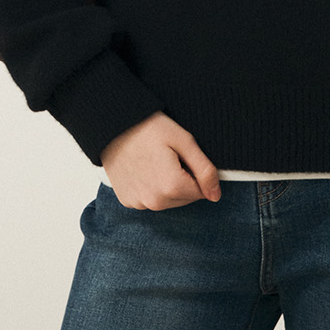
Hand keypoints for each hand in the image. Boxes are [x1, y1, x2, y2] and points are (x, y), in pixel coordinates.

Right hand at [100, 111, 221, 209]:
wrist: (113, 126)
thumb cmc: (150, 129)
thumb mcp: (184, 141)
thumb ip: (204, 170)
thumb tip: (216, 195)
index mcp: (172, 186)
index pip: (201, 191)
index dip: (195, 171)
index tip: (181, 155)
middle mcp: (155, 202)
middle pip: (185, 198)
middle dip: (183, 180)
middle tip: (168, 157)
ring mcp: (139, 203)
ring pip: (168, 201)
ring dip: (167, 186)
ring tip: (155, 162)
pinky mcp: (127, 201)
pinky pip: (149, 200)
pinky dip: (151, 188)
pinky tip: (144, 169)